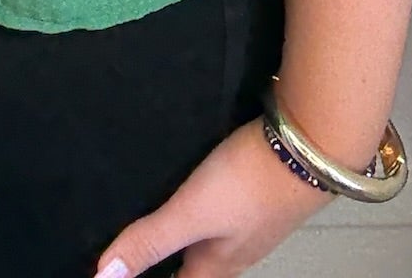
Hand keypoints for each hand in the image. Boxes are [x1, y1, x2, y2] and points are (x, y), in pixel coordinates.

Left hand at [91, 116, 334, 276]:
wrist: (308, 145)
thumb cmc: (249, 184)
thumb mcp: (192, 212)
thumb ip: (150, 240)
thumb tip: (103, 275)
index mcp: (216, 265)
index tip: (125, 273)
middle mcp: (234, 250)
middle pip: (195, 267)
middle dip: (166, 262)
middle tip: (136, 249)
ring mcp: (249, 221)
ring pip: (209, 237)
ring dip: (184, 233)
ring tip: (155, 215)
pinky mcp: (258, 192)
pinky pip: (222, 210)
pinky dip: (201, 205)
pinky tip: (192, 182)